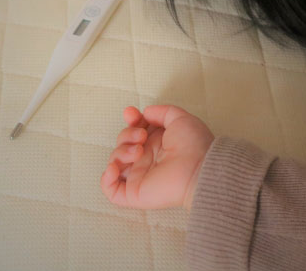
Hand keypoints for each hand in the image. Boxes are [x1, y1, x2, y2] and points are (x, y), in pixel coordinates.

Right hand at [100, 105, 214, 209]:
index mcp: (157, 143)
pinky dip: (106, 178)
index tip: (131, 113)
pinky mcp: (134, 193)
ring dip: (121, 151)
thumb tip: (145, 112)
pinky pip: (111, 189)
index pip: (135, 130)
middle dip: (126, 134)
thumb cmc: (194, 144)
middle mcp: (147, 158)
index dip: (130, 120)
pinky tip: (115, 168)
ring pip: (115, 162)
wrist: (199, 168)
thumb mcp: (180, 118)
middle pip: (122, 143)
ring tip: (139, 151)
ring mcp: (140, 176)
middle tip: (142, 136)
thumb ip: (162, 112)